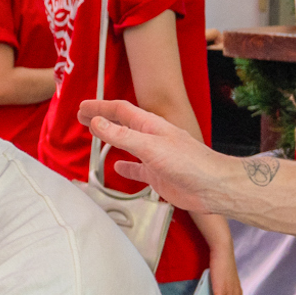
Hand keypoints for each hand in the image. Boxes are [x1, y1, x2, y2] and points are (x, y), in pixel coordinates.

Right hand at [77, 100, 228, 213]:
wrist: (213, 187)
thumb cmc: (189, 163)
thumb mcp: (150, 146)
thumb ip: (121, 135)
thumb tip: (96, 122)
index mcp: (150, 126)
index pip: (120, 110)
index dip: (100, 107)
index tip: (82, 108)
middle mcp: (151, 138)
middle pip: (121, 124)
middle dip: (102, 118)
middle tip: (83, 117)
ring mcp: (154, 157)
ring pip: (127, 144)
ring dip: (111, 139)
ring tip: (95, 135)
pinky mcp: (157, 175)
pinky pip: (136, 169)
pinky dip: (125, 167)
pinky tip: (118, 168)